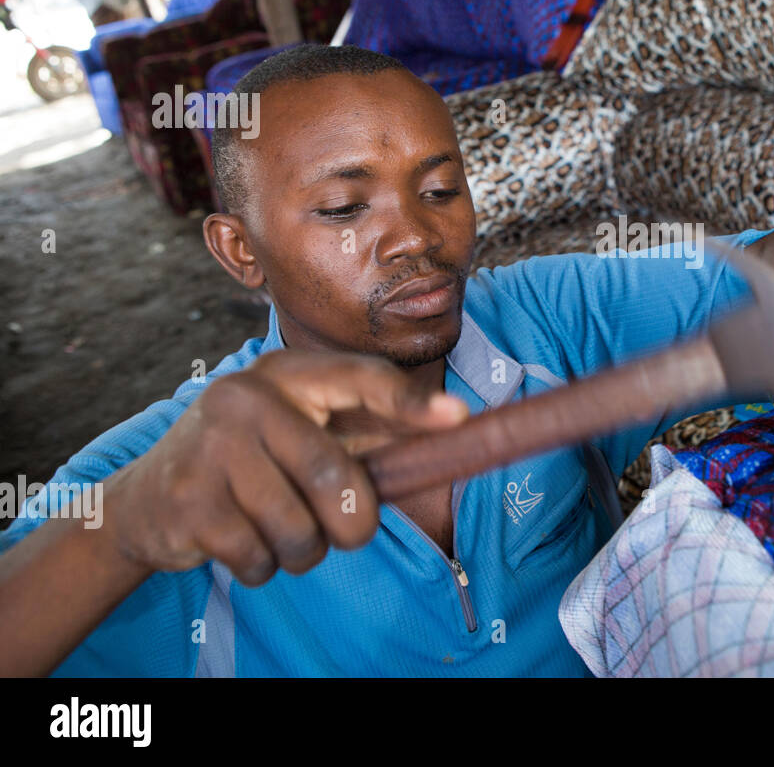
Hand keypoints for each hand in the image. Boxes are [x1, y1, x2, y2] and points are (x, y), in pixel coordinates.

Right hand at [102, 349, 467, 585]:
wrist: (148, 499)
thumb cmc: (255, 464)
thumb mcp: (306, 433)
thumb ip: (370, 433)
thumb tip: (457, 432)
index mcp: (288, 374)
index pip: (360, 378)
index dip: (410, 402)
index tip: (457, 418)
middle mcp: (244, 397)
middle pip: (334, 477)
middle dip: (352, 525)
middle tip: (344, 531)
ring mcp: (209, 446)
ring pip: (297, 529)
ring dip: (302, 551)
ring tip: (279, 532)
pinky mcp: (187, 501)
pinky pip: (258, 558)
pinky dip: (262, 566)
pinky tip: (240, 541)